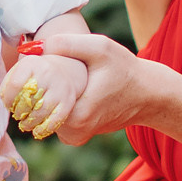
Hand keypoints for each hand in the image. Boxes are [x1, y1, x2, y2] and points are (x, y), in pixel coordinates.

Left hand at [0, 52, 86, 139]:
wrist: (64, 72)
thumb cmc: (35, 75)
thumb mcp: (22, 70)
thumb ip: (9, 82)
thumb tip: (5, 101)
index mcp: (32, 63)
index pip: (15, 84)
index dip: (8, 99)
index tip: (8, 105)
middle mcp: (47, 73)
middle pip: (27, 99)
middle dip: (19, 112)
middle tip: (18, 115)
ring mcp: (60, 87)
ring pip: (40, 112)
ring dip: (29, 123)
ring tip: (24, 125)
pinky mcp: (68, 101)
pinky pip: (55, 120)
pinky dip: (44, 129)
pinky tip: (37, 131)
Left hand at [23, 32, 152, 146]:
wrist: (149, 94)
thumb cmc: (125, 69)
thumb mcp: (100, 48)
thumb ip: (66, 43)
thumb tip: (34, 46)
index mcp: (77, 115)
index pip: (35, 102)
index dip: (32, 82)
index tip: (37, 67)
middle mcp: (74, 132)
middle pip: (37, 110)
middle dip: (37, 90)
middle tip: (46, 70)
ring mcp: (76, 136)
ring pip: (44, 116)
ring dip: (45, 99)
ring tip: (56, 80)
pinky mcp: (78, 135)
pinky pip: (54, 120)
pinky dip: (54, 107)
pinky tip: (65, 91)